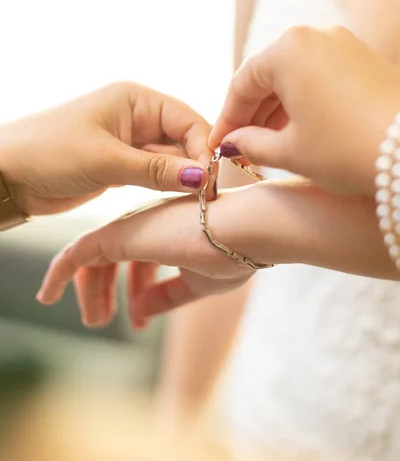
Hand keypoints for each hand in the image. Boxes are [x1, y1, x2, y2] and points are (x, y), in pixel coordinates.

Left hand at [0, 82, 213, 215]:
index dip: (204, 148)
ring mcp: (130, 140)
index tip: (211, 179)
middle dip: (197, 164)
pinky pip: (156, 172)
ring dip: (184, 177)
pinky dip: (167, 185)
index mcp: (136, 99)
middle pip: (184, 138)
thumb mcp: (106, 160)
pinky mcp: (123, 163)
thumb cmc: (48, 153)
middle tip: (209, 195)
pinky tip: (179, 200)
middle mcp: (137, 116)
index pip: (187, 119)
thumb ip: (156, 169)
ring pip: (172, 157)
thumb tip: (202, 176)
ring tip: (199, 201)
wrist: (8, 174)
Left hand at [36, 188, 260, 327]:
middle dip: (105, 290)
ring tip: (94, 320)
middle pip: (111, 260)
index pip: (139, 259)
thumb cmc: (234, 251)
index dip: (135, 286)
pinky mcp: (118, 234)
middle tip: (101, 319)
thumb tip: (140, 311)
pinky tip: (50, 293)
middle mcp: (144, 225)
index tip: (138, 315)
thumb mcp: (199, 282)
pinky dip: (60, 273)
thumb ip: (168, 295)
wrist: (246, 228)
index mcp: (166, 231)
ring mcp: (131, 227)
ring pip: (92, 260)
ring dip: (89, 291)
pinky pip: (77, 254)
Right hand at [210, 27, 399, 194]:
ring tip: (267, 146)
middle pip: (267, 76)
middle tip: (240, 147)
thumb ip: (251, 143)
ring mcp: (343, 44)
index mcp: (288, 50)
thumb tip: (235, 142)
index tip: (217, 144)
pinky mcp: (363, 58)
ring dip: (277, 111)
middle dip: (252, 115)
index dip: (226, 119)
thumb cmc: (347, 150)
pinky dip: (303, 103)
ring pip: (294, 77)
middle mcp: (314, 36)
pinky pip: (319, 77)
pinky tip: (298, 131)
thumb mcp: (290, 152)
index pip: (242, 84)